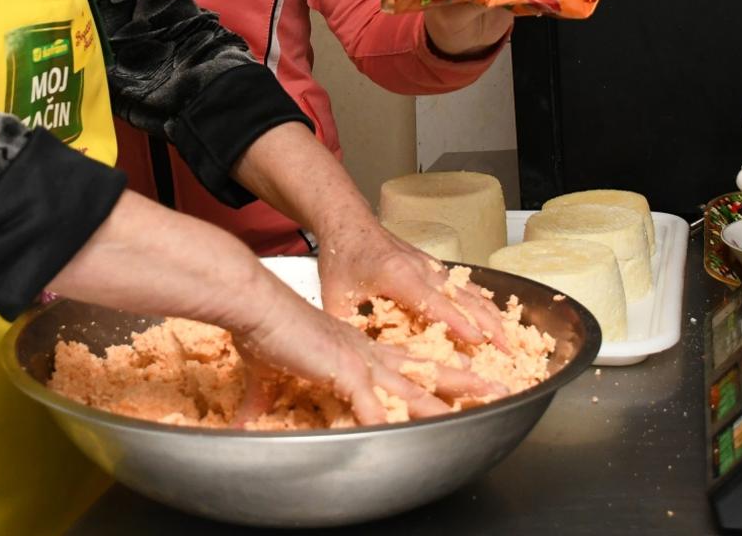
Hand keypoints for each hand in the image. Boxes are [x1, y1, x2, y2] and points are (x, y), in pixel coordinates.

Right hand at [230, 276, 502, 425]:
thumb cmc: (265, 331)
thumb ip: (268, 399)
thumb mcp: (273, 372)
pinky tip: (400, 436)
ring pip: (414, 385)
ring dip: (447, 399)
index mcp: (358, 350)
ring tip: (481, 403)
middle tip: (495, 388)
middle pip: (424, 371)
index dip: (435, 372)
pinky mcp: (343, 368)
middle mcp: (367, 353)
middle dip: (462, 382)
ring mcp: (360, 360)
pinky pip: (369, 402)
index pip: (407, 362)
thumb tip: (245, 423)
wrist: (255, 306)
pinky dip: (384, 419)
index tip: (462, 376)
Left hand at [316, 218, 508, 353]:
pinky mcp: (432, 265)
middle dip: (488, 323)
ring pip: (468, 290)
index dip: (457, 323)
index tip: (478, 340)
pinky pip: (463, 283)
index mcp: (398, 276)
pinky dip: (481, 299)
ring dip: (491, 313)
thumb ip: (344, 330)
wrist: (347, 222)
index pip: (434, 302)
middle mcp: (420, 268)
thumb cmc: (341, 257)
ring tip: (509, 337)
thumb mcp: (334, 298)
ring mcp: (429, 265)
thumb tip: (351, 362)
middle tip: (508, 348)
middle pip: (463, 296)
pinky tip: (493, 313)